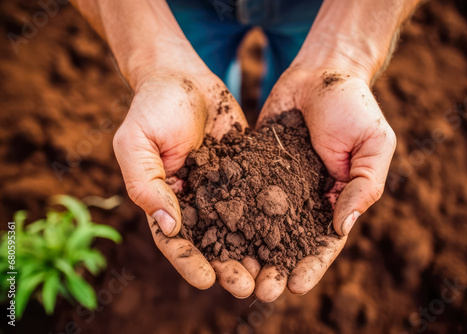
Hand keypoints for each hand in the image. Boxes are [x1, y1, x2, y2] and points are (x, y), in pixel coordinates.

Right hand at [113, 69, 257, 297]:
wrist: (183, 76)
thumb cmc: (152, 107)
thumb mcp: (136, 143)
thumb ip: (146, 184)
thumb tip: (169, 226)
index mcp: (163, 199)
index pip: (174, 240)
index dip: (189, 261)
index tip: (207, 280)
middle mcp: (194, 199)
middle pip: (211, 241)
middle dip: (228, 266)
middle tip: (247, 286)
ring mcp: (222, 187)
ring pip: (239, 226)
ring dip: (253, 251)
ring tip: (271, 272)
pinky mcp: (245, 170)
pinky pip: (258, 196)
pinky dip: (271, 217)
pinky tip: (288, 233)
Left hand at [254, 66, 395, 300]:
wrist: (321, 71)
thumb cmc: (354, 105)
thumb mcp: (373, 145)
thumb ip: (363, 186)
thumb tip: (343, 227)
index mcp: (338, 197)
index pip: (325, 241)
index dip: (311, 265)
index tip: (295, 285)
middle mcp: (305, 196)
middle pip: (289, 240)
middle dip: (275, 266)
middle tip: (259, 290)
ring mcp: (278, 182)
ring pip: (262, 223)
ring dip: (249, 249)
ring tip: (234, 272)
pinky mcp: (254, 164)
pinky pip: (242, 190)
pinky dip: (231, 212)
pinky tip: (215, 231)